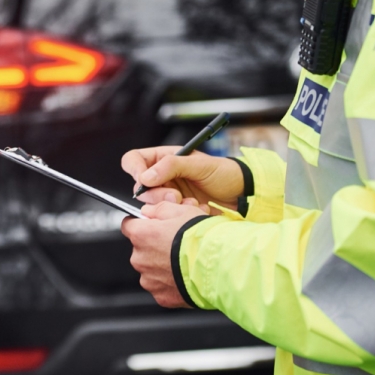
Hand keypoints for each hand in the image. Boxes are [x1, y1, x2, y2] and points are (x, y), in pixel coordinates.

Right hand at [121, 147, 243, 212]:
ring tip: (187, 202)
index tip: (144, 180)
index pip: (134, 160)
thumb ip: (172, 166)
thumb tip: (145, 176)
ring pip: (150, 203)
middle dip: (156, 193)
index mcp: (164, 158)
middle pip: (139, 186)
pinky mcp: (174, 210)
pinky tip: (192, 208)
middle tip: (175, 196)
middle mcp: (162, 176)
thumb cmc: (224, 173)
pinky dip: (176, 214)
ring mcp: (167, 194)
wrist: (241, 195)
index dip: (134, 170)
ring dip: (167, 205)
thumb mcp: (199, 165)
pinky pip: (163, 216)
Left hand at [121, 200, 208, 308]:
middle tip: (177, 244)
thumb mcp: (182, 211)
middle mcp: (140, 258)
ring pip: (151, 269)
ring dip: (162, 266)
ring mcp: (149, 280)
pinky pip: (162, 287)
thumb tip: (148, 211)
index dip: (142, 223)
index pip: (129, 225)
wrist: (218, 266)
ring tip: (185, 262)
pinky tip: (187, 276)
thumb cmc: (202, 238)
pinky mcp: (160, 296)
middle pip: (141, 249)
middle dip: (155, 246)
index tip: (151, 224)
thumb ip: (159, 209)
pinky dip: (171, 283)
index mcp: (141, 235)